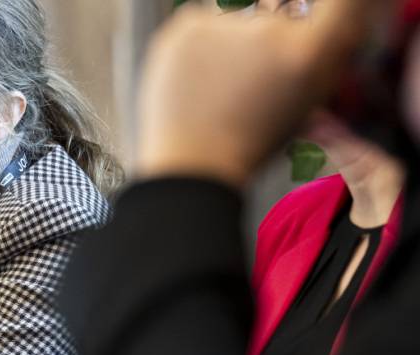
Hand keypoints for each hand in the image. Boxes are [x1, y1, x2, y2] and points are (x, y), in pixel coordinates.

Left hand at [136, 0, 378, 187]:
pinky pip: (203, 21)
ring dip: (236, 40)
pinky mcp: (188, 24)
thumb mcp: (308, 101)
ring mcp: (225, 24)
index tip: (320, 18)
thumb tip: (344, 18)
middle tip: (251, 79)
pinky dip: (202, 42)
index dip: (334, 8)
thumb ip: (329, 53)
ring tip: (220, 84)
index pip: (341, 3)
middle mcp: (269, 31)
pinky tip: (198, 78)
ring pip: (241, 17)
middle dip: (272, 37)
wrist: (192, 163)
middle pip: (282, 13)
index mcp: (307, 52)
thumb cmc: (250, 141)